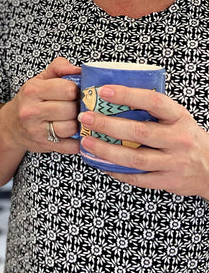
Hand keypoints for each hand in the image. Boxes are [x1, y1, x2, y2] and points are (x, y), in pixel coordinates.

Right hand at [7, 57, 80, 154]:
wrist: (10, 127)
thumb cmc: (30, 100)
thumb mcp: (39, 79)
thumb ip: (58, 67)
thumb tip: (78, 69)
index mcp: (32, 90)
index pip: (68, 89)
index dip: (75, 90)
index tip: (73, 92)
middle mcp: (31, 111)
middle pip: (71, 109)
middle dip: (77, 107)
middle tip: (75, 106)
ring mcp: (36, 130)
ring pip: (72, 127)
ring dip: (77, 123)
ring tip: (73, 119)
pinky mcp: (44, 146)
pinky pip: (71, 146)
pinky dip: (78, 142)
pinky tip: (75, 134)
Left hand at [78, 85, 208, 198]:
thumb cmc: (186, 136)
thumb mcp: (176, 117)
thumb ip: (152, 108)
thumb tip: (114, 94)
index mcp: (179, 117)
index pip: (153, 101)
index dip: (128, 95)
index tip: (104, 90)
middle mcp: (178, 139)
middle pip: (139, 132)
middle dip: (108, 125)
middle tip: (86, 118)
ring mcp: (173, 163)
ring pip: (135, 158)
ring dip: (106, 150)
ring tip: (87, 142)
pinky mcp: (167, 181)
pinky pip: (137, 178)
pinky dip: (116, 171)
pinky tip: (100, 163)